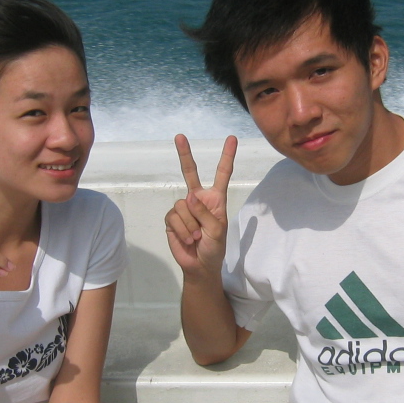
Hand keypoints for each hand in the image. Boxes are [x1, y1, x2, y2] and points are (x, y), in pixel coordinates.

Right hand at [165, 134, 236, 278]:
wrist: (199, 266)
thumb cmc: (214, 248)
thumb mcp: (217, 230)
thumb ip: (205, 213)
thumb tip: (189, 197)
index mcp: (215, 199)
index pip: (222, 174)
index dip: (227, 156)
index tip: (232, 138)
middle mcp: (198, 199)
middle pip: (190, 173)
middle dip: (184, 154)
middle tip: (179, 136)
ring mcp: (184, 209)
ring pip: (182, 206)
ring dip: (191, 226)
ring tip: (197, 237)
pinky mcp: (171, 219)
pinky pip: (174, 218)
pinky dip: (182, 231)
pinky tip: (188, 240)